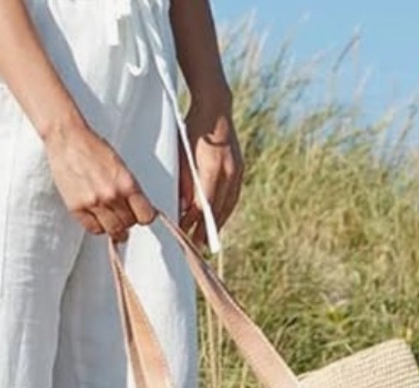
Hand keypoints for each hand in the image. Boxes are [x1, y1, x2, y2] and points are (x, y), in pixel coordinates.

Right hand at [44, 121, 156, 241]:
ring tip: (112, 221)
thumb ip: (129, 188)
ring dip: (114, 228)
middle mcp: (111, 196)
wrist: (67, 139)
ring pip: (112, 230)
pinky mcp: (77, 208)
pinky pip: (93, 228)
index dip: (144, 217)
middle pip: (128, 224)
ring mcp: (93, 203)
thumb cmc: (92, 148)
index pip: (145, 216)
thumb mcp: (120, 166)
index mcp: (126, 183)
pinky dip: (98, 226)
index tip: (142, 216)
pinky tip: (98, 219)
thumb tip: (137, 206)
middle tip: (124, 216)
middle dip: (127, 221)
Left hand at [179, 102, 243, 248]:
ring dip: (217, 224)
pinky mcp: (239, 170)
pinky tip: (216, 220)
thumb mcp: (181, 155)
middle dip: (205, 230)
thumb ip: (183, 183)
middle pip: (217, 209)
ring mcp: (237, 171)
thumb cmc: (192, 130)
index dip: (194, 222)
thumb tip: (179, 208)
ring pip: (227, 206)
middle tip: (195, 246)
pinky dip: (224, 211)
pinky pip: (232, 197)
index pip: (204, 205)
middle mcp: (229, 171)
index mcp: (213, 168)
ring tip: (206, 239)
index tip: (184, 233)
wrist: (215, 109)